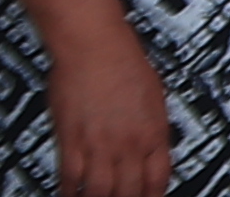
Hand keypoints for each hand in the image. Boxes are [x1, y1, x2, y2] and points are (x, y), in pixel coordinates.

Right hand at [45, 27, 172, 196]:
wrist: (95, 47)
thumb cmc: (124, 61)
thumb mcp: (154, 95)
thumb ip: (151, 125)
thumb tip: (152, 142)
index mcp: (154, 132)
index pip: (159, 178)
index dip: (154, 195)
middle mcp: (129, 143)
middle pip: (130, 191)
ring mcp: (99, 145)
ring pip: (101, 191)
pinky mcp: (72, 141)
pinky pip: (72, 178)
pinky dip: (70, 191)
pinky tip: (70, 194)